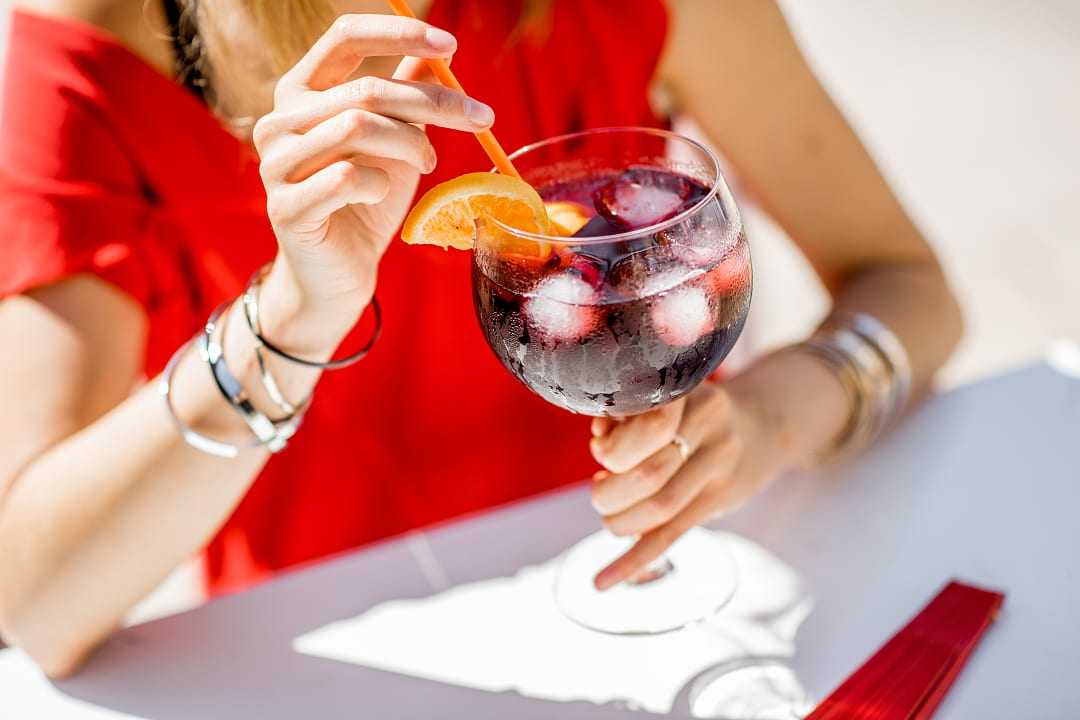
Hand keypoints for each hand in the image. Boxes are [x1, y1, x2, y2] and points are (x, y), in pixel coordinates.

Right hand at [252, 14, 494, 342]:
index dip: (398, 32)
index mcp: (300, 93)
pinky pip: (348, 177)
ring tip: (428, 164)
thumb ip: (407, 97)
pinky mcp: (286, 206)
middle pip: (366, 89)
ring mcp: (275, 164)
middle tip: (480, 119)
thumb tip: (441, 55)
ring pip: (357, 127)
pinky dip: (380, 184)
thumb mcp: (394, 143)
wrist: (339, 274)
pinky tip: (381, 194)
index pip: (344, 37)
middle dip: (433, 103)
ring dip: (411, 145)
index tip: (451, 44)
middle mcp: (278, 120)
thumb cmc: (366, 204)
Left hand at [588, 381, 787, 589]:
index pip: (644, 428)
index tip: (599, 454)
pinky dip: (634, 559)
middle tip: (600, 496)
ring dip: (621, 521)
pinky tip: (604, 579)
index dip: (611, 449)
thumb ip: (631, 415)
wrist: (767, 423)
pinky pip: (673, 534)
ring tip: (610, 519)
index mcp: (689, 395)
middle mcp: (710, 426)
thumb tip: (598, 440)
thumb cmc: (697, 413)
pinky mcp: (723, 497)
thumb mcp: (672, 400)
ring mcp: (721, 464)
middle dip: (610, 493)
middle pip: (649, 473)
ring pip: (661, 506)